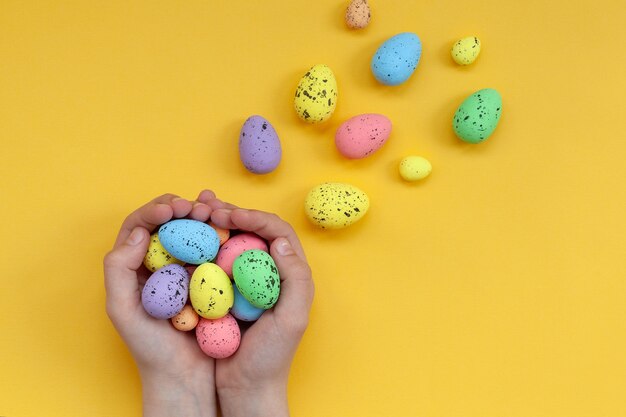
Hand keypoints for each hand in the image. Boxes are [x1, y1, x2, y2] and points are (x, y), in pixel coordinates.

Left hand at [104, 192, 220, 416]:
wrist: (185, 377)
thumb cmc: (150, 349)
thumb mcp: (122, 310)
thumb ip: (118, 270)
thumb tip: (136, 233)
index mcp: (134, 267)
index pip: (139, 226)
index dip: (154, 211)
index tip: (173, 209)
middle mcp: (159, 264)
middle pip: (167, 224)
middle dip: (181, 208)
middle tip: (197, 207)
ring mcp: (185, 271)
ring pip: (191, 233)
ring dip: (201, 217)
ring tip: (213, 212)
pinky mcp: (208, 280)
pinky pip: (213, 251)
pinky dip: (219, 235)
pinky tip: (229, 228)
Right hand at [198, 193, 314, 416]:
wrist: (245, 388)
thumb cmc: (272, 357)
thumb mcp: (292, 320)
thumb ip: (295, 279)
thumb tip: (281, 241)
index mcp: (289, 274)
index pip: (277, 232)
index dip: (256, 217)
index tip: (231, 216)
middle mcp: (269, 272)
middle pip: (253, 230)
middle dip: (231, 213)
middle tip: (207, 207)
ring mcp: (245, 281)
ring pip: (231, 241)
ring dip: (214, 225)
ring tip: (194, 213)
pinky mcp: (224, 291)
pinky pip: (212, 260)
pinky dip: (201, 246)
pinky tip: (185, 240)